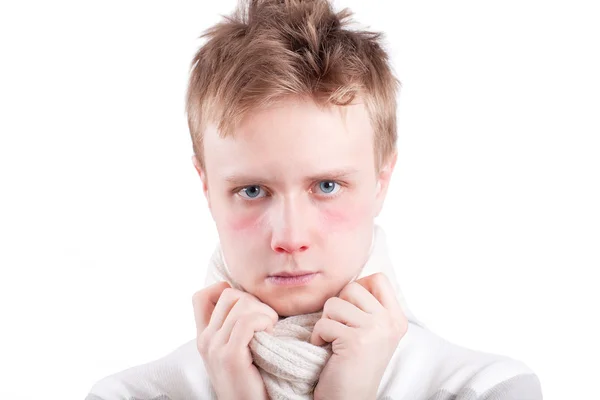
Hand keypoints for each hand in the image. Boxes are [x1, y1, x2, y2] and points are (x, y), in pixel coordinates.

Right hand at [192, 282, 278, 399]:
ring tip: (269, 331)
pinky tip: (270, 335)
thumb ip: (234, 328)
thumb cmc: (252, 380)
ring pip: (241, 303)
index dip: (224, 290)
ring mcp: (215, 348)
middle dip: (253, 302)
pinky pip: (248, 321)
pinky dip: (264, 322)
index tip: (246, 307)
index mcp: (204, 337)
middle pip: (229, 294)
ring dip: (264, 313)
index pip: (201, 296)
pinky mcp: (230, 356)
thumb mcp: (236, 350)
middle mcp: (205, 340)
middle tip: (266, 324)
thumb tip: (249, 299)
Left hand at [309, 273, 407, 399]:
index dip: (358, 288)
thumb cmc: (353, 364)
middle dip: (338, 306)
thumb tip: (353, 279)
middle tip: (340, 328)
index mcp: (397, 319)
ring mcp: (375, 330)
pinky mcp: (356, 341)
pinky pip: (324, 323)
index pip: (379, 278)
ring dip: (326, 321)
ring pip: (334, 303)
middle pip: (353, 287)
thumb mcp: (372, 332)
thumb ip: (369, 306)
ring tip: (333, 339)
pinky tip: (326, 350)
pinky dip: (318, 337)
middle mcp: (390, 323)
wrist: (350, 399)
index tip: (352, 311)